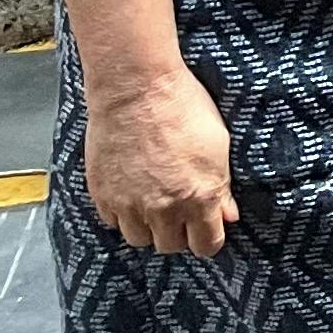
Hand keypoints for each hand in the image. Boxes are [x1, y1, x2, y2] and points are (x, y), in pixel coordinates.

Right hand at [82, 60, 237, 256]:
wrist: (136, 86)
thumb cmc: (182, 105)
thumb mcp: (218, 143)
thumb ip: (222, 187)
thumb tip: (228, 215)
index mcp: (199, 196)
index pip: (207, 246)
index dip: (208, 238)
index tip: (206, 229)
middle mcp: (164, 208)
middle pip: (171, 246)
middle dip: (178, 232)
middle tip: (179, 210)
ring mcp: (131, 205)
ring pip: (140, 239)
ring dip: (148, 226)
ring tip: (152, 200)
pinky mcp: (104, 196)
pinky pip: (114, 222)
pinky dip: (122, 213)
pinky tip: (131, 190)